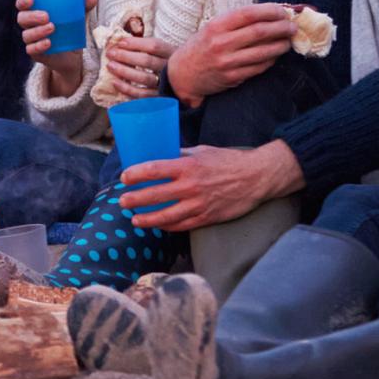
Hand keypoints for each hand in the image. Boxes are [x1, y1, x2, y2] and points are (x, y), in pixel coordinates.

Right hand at [18, 0, 96, 96]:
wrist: (73, 56)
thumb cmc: (70, 30)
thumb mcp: (77, 17)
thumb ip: (82, 6)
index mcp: (35, 12)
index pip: (22, 5)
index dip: (23, 1)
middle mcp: (30, 26)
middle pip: (22, 19)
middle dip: (32, 16)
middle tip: (46, 16)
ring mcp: (32, 41)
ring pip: (26, 35)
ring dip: (37, 31)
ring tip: (52, 28)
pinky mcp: (36, 54)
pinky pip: (32, 50)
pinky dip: (39, 46)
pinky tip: (48, 43)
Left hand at [100, 36, 174, 98]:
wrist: (188, 83)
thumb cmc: (171, 63)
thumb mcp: (167, 52)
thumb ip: (149, 47)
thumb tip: (122, 43)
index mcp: (173, 53)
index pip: (154, 46)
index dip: (136, 44)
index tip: (120, 42)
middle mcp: (171, 69)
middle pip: (147, 61)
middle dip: (126, 56)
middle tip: (110, 53)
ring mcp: (167, 84)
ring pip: (144, 78)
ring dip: (124, 72)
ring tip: (111, 66)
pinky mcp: (161, 98)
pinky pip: (142, 95)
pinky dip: (127, 89)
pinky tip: (116, 83)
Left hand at [120, 141, 304, 231]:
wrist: (256, 178)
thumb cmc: (229, 161)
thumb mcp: (203, 151)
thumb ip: (181, 155)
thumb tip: (162, 154)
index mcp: (188, 166)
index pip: (154, 169)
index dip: (136, 174)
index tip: (124, 177)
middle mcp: (191, 186)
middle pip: (155, 196)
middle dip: (135, 199)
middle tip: (123, 201)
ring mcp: (198, 204)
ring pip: (166, 216)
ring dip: (147, 219)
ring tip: (135, 219)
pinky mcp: (206, 218)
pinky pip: (181, 225)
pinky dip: (167, 227)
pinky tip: (158, 226)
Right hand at [166, 4, 295, 106]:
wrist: (183, 74)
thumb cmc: (202, 46)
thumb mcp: (213, 27)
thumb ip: (237, 21)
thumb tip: (271, 13)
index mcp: (216, 26)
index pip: (248, 14)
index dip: (269, 11)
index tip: (283, 11)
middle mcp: (221, 43)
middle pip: (259, 32)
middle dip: (281, 28)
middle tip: (292, 27)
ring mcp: (227, 62)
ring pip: (263, 52)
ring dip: (281, 45)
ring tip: (289, 40)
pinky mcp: (232, 78)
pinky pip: (259, 68)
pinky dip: (272, 60)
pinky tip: (276, 54)